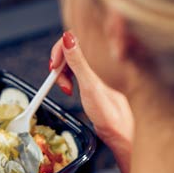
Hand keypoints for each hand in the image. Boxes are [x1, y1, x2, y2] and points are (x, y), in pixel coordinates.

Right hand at [51, 31, 133, 172]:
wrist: (120, 134)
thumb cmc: (109, 114)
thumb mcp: (89, 86)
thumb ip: (77, 62)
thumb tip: (68, 38)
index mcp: (94, 64)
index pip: (71, 43)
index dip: (58, 51)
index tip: (53, 66)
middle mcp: (94, 68)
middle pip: (69, 54)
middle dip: (58, 65)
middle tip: (57, 80)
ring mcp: (93, 78)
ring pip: (71, 66)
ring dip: (62, 75)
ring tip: (65, 88)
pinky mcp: (92, 88)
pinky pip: (75, 76)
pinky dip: (67, 81)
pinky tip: (69, 90)